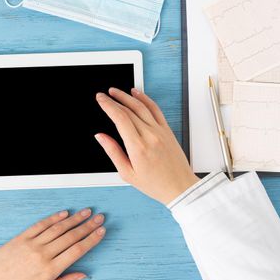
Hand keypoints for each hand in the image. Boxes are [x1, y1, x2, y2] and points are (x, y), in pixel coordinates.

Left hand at [0, 209, 105, 279]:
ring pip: (58, 228)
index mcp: (50, 270)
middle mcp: (43, 254)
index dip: (92, 239)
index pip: (77, 250)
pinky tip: (64, 213)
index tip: (101, 231)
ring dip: (74, 219)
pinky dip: (54, 218)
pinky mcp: (21, 237)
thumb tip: (83, 275)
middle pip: (71, 236)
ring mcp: (32, 244)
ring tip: (86, 212)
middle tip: (100, 218)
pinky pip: (41, 225)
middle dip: (88, 226)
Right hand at [95, 88, 198, 204]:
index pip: (120, 118)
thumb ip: (113, 152)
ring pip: (142, 106)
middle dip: (114, 100)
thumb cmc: (155, 184)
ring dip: (127, 96)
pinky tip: (137, 94)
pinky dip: (145, 99)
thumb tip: (100, 137)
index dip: (108, 106)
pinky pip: (155, 110)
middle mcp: (150, 136)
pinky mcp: (168, 131)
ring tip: (116, 91)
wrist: (180, 187)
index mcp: (138, 147)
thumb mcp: (127, 173)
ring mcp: (160, 132)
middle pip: (129, 110)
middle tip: (104, 95)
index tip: (100, 99)